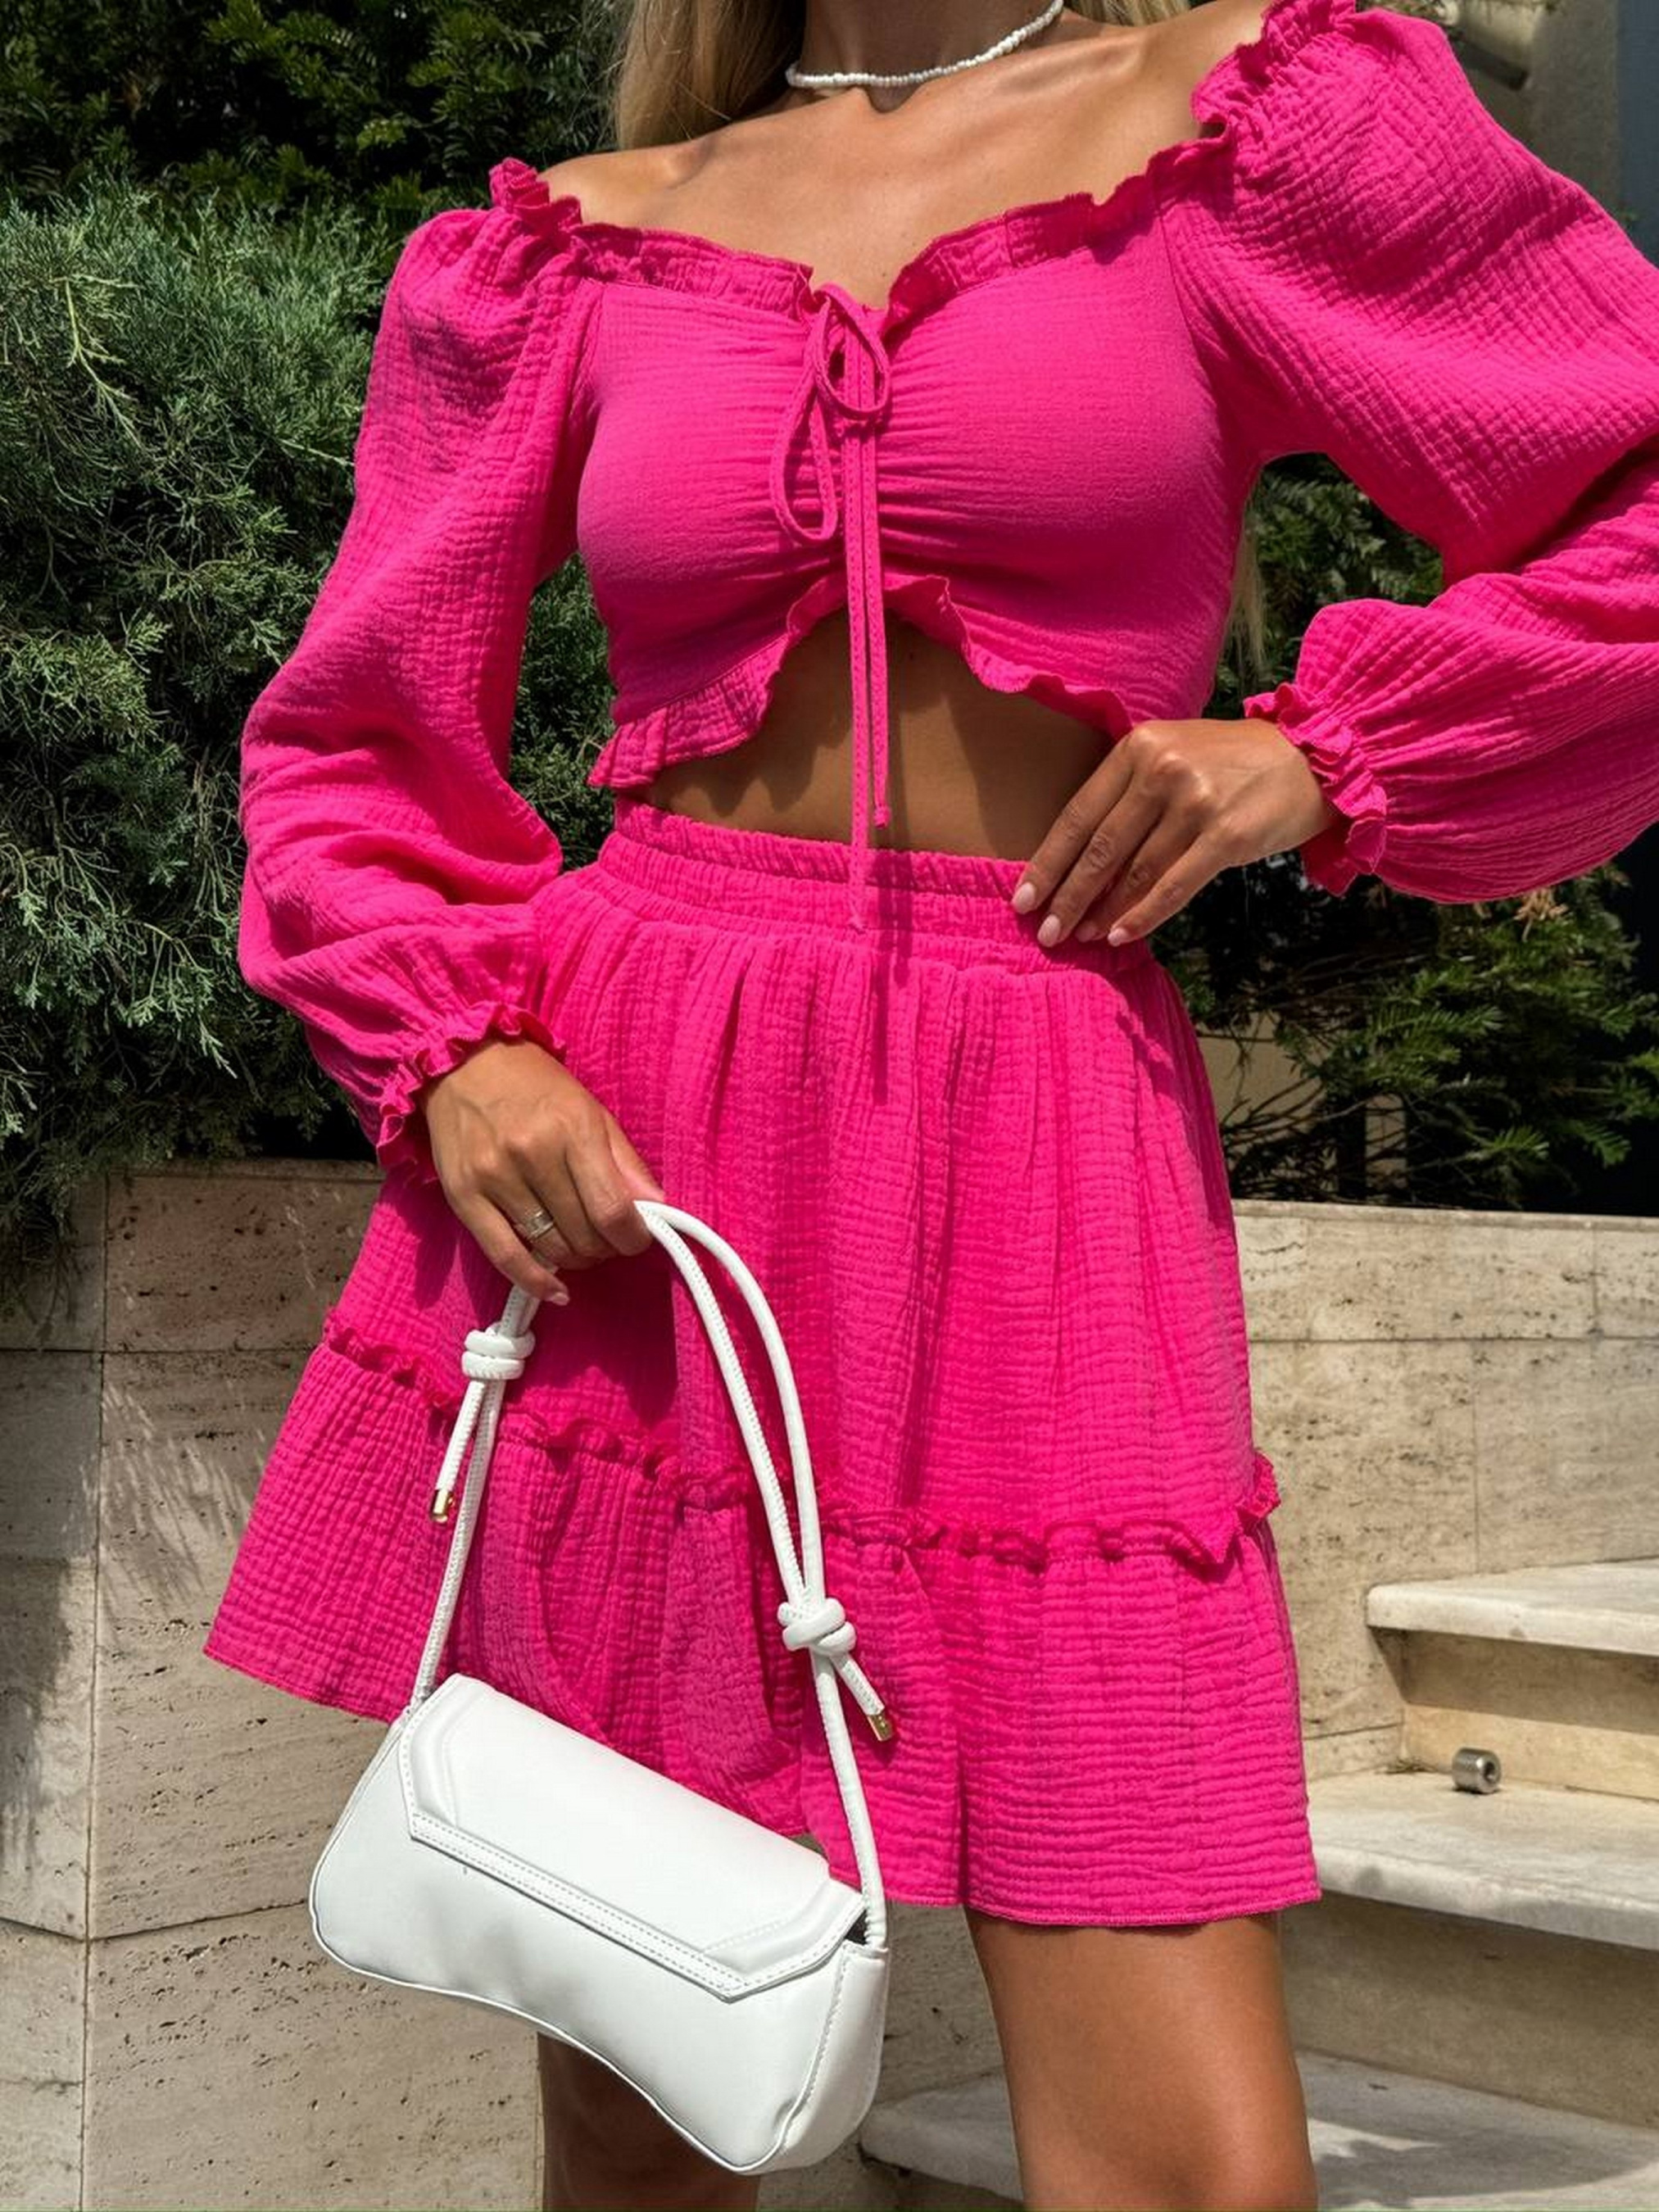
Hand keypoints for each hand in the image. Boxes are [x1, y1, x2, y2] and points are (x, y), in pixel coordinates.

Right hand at [418, 1036, 667, 1304]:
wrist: (462, 1063)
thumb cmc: (535, 1086)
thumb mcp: (590, 1110)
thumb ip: (625, 1162)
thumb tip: (657, 1208)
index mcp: (573, 1129)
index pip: (612, 1208)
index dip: (632, 1237)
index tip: (637, 1239)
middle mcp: (532, 1153)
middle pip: (583, 1234)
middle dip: (604, 1248)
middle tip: (606, 1240)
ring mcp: (494, 1177)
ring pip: (549, 1247)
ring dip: (574, 1259)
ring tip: (580, 1248)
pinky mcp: (463, 1197)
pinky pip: (503, 1256)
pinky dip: (534, 1281)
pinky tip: (555, 1289)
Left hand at [1009, 717, 1344, 948]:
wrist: (1310, 759)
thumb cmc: (1231, 765)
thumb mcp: (1173, 756)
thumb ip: (1129, 794)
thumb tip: (1081, 862)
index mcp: (1139, 747)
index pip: (1080, 814)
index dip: (1049, 861)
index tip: (1024, 898)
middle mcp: (1163, 769)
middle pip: (1100, 847)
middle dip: (1068, 895)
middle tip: (1047, 932)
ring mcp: (1195, 801)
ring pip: (1135, 871)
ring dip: (1103, 910)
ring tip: (1082, 936)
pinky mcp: (1227, 834)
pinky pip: (1174, 885)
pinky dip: (1144, 914)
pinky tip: (1122, 934)